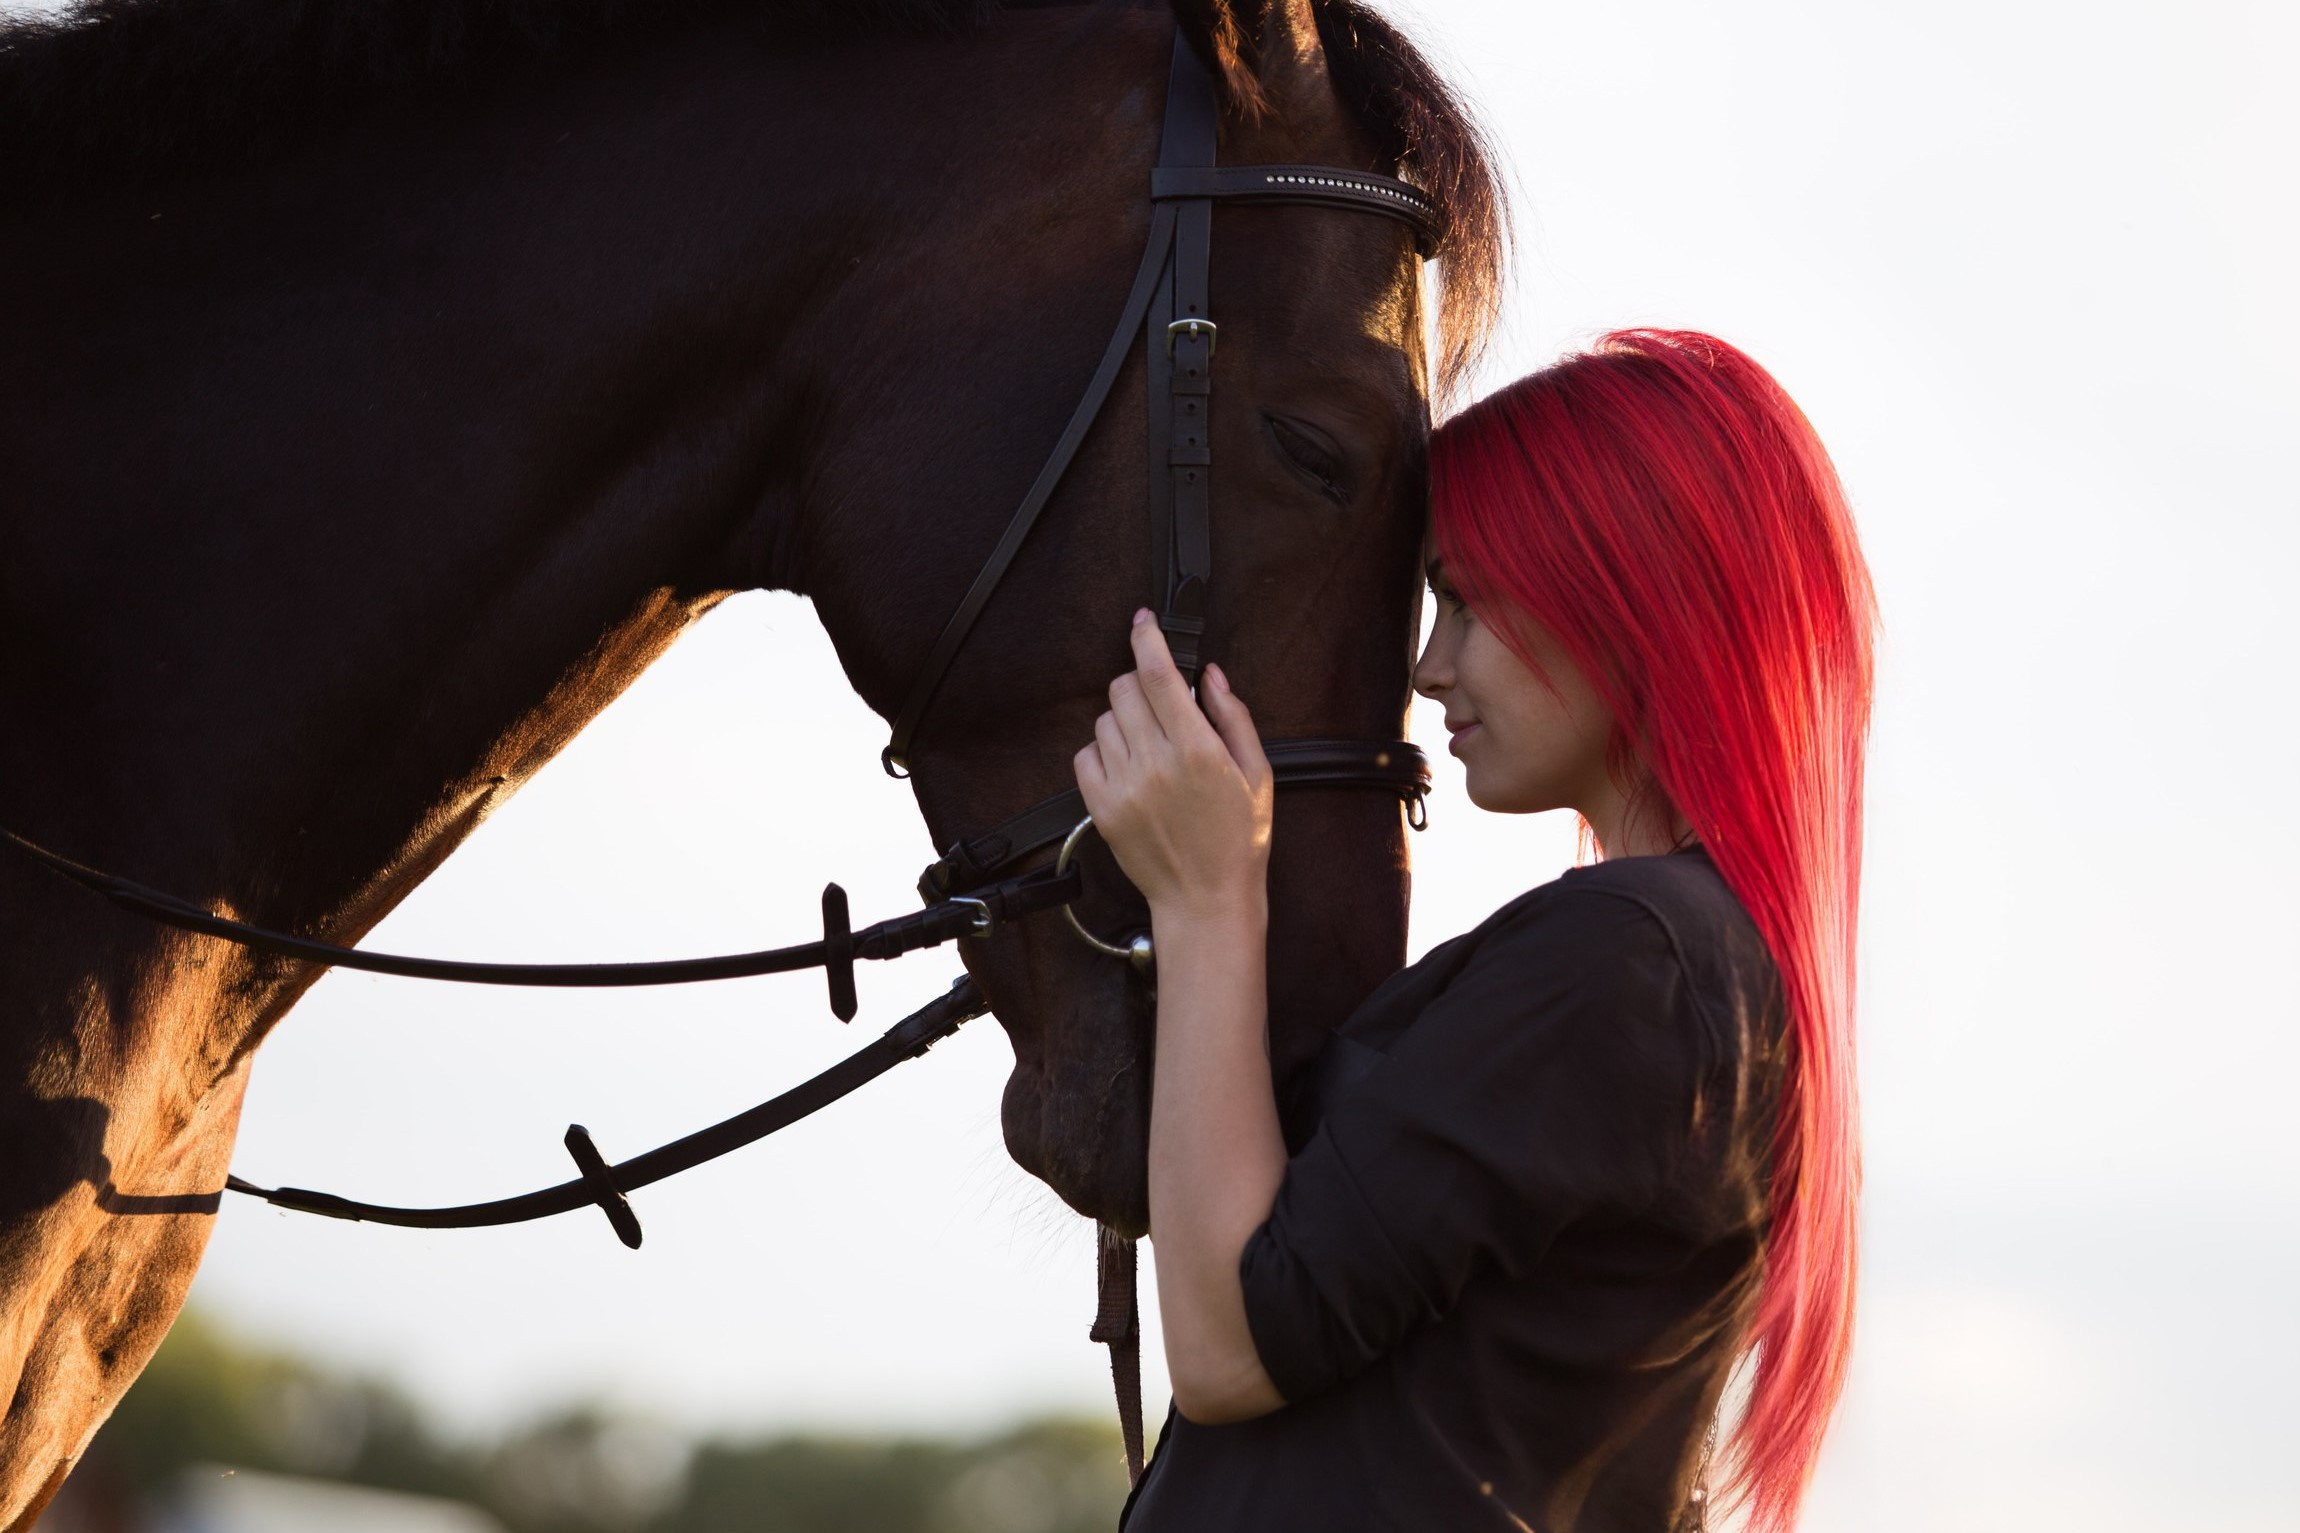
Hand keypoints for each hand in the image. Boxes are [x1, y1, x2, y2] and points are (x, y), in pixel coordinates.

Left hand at [1073, 611, 1273, 916]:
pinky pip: (1086, 755)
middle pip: (1124, 689)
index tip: (1144, 622)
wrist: (1206, 899)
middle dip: (1140, 685)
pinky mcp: (1101, 808)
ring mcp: (1124, 786)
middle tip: (1160, 705)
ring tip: (1149, 748)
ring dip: (1124, 721)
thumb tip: (1210, 675)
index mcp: (1197, 750)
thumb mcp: (1257, 774)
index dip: (1147, 638)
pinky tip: (1129, 768)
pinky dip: (1103, 752)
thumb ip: (1233, 717)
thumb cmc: (1237, 840)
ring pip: (1104, 720)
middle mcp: (1155, 763)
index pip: (1158, 674)